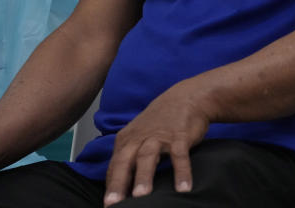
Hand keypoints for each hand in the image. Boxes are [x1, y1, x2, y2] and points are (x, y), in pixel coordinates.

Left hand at [103, 83, 210, 205]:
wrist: (186, 97)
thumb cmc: (161, 121)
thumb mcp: (140, 136)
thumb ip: (130, 158)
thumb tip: (122, 186)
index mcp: (127, 140)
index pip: (114, 166)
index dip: (110, 186)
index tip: (108, 205)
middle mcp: (139, 138)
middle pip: (125, 161)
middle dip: (118, 183)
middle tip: (113, 204)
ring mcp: (159, 136)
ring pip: (147, 157)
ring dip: (143, 177)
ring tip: (141, 197)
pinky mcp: (179, 136)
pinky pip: (179, 155)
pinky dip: (181, 172)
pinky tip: (183, 189)